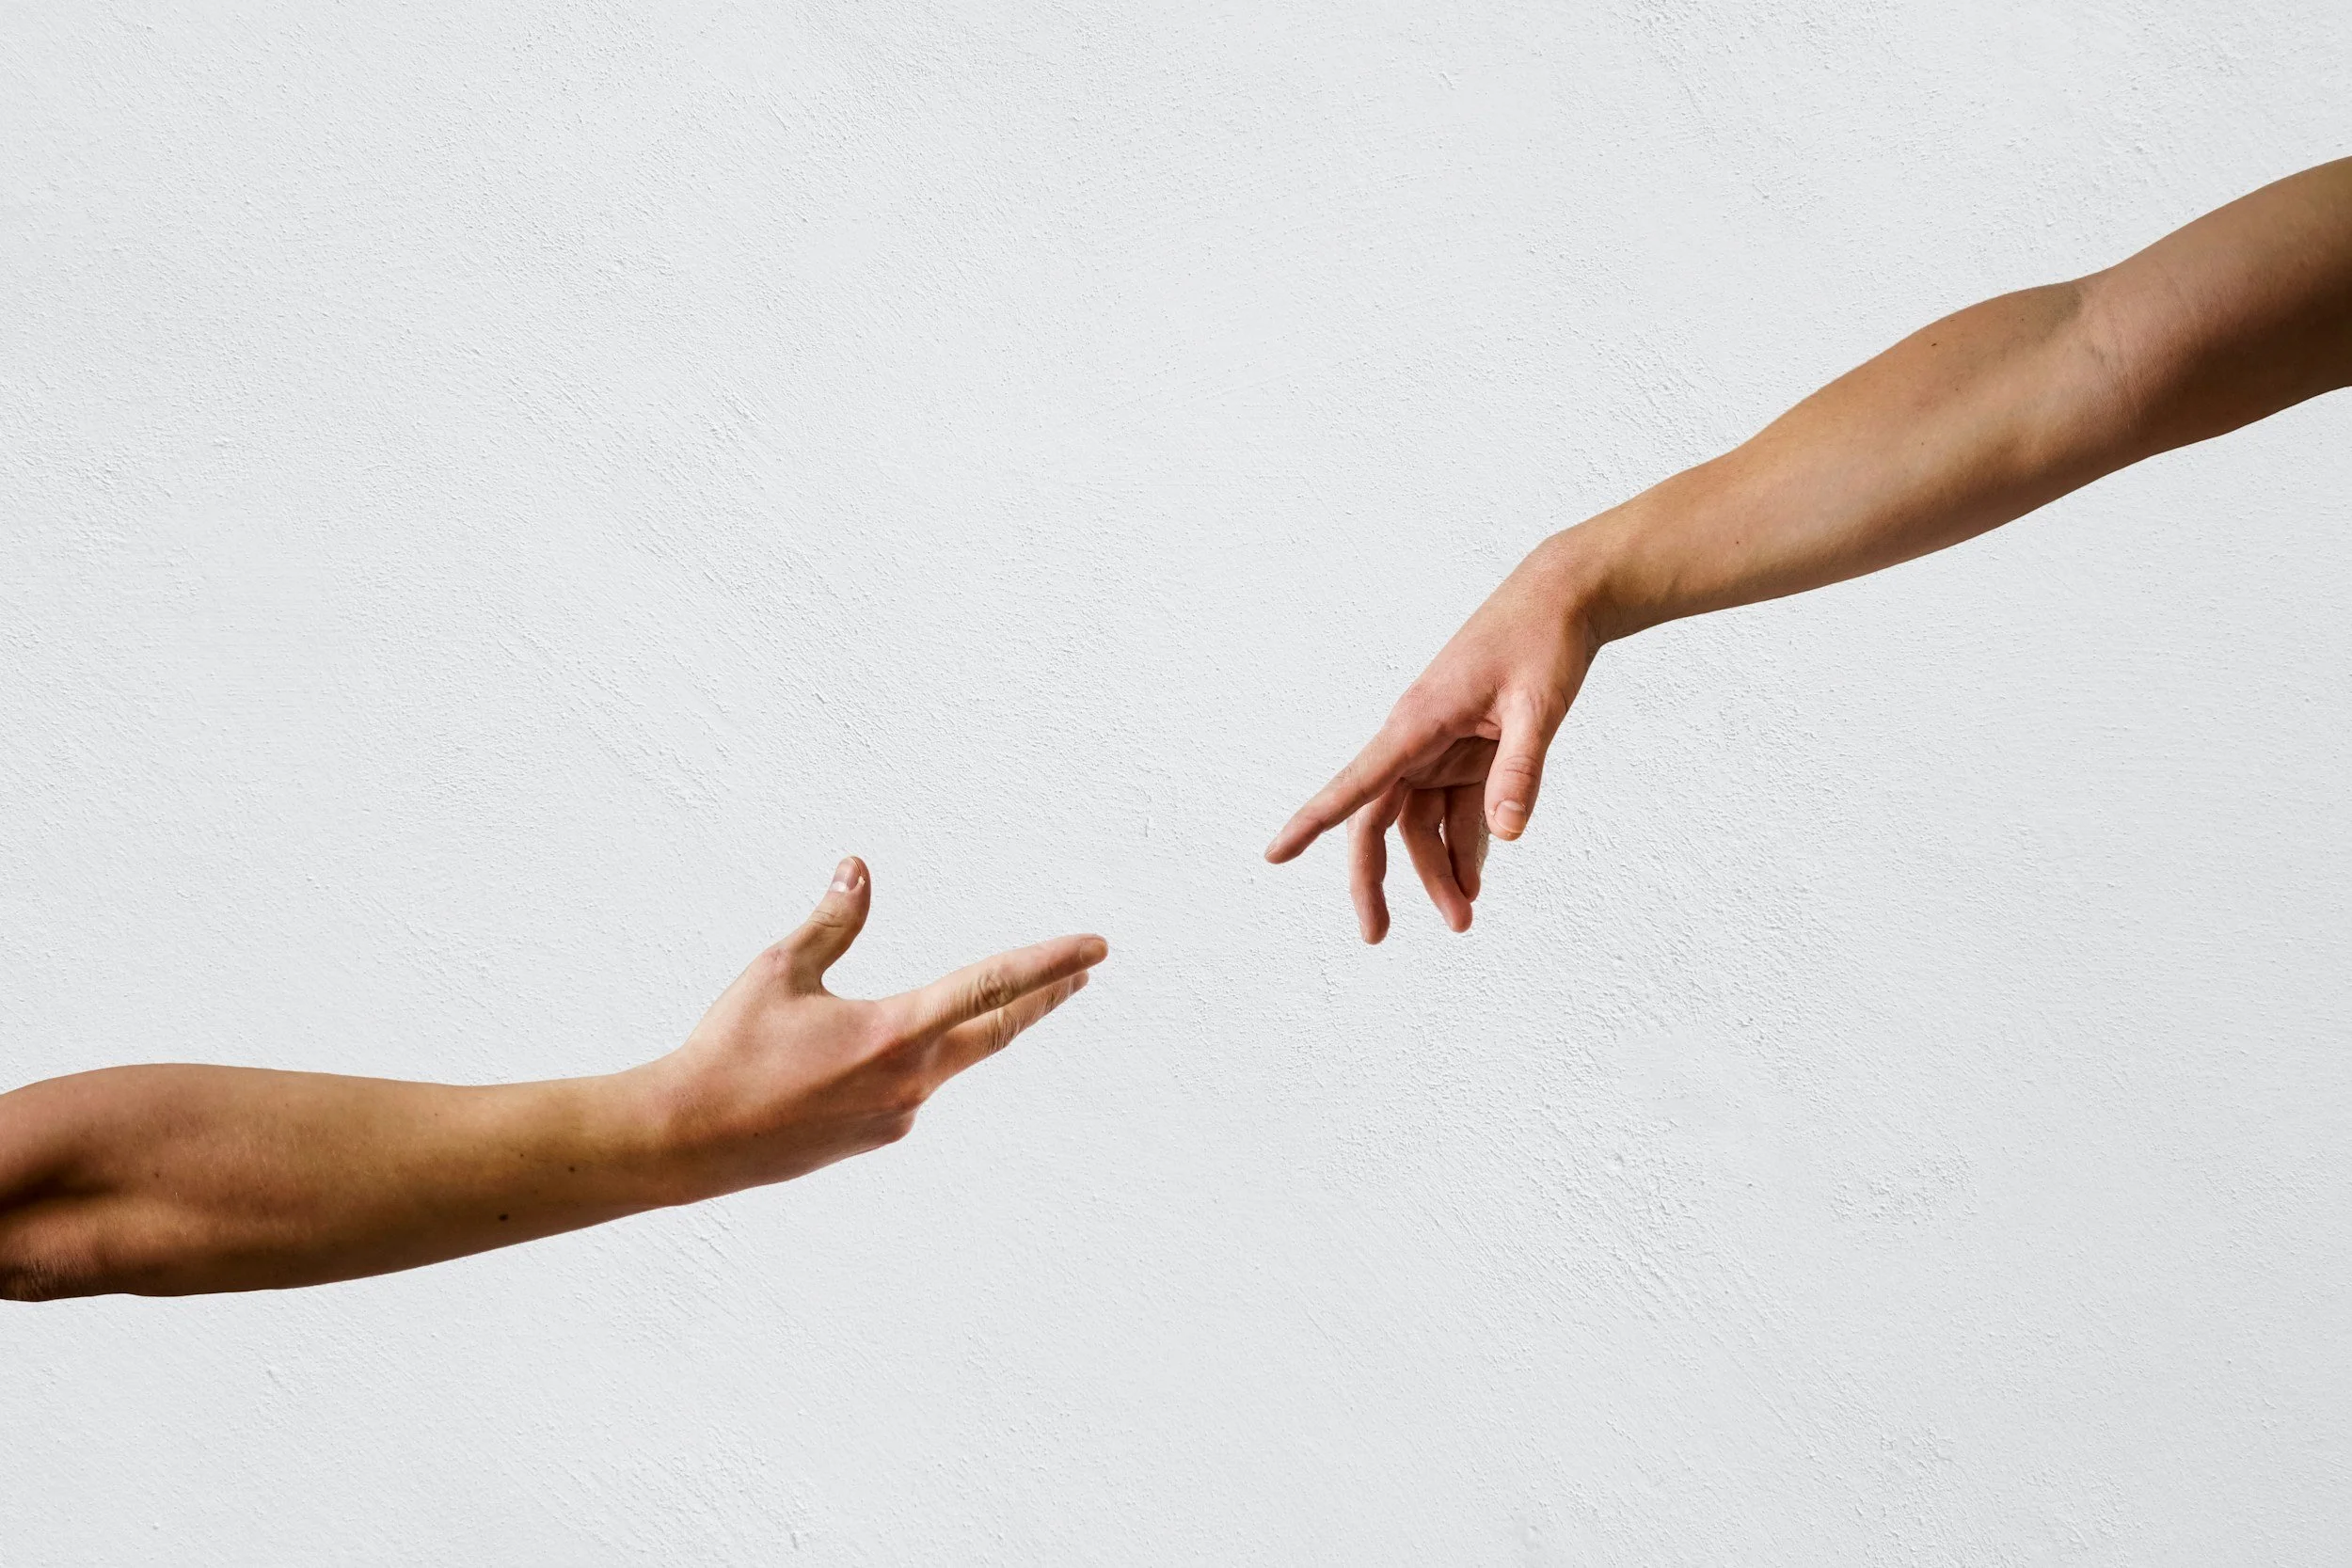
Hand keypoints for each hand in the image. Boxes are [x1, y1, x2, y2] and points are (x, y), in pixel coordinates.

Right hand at [649, 857, 1106, 1196]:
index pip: (992, 986)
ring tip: (1003, 1002)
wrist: (689, 1140)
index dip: (1050, 963)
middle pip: (998, 1030)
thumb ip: (833, 920)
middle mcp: (911, 1080)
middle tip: (1083, 975)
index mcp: (895, 1032)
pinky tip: (886, 1052)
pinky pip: (914, 1087)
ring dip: (980, 1028)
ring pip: (955, 1059)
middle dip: (1043, 999)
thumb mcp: (781, 970)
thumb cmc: (729, 1049)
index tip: (1096, 950)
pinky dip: (920, 1059)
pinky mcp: (879, 1137)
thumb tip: (860, 867)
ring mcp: (899, 1115)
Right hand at [1265, 533, 1605, 941]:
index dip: (1313, 820)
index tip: (1274, 853)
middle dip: (1378, 880)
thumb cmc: (1542, 641)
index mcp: (1417, 723)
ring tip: (1463, 919)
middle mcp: (1417, 740)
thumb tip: (1508, 837)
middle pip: (1379, 821)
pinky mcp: (1468, 750)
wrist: (1562, 599)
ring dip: (1439, 870)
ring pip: (1421, 824)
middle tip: (1377, 936)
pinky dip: (1468, 844)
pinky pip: (1456, 808)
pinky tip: (1479, 879)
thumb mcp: (1539, 707)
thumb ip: (1521, 771)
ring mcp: (1442, 747)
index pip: (1357, 782)